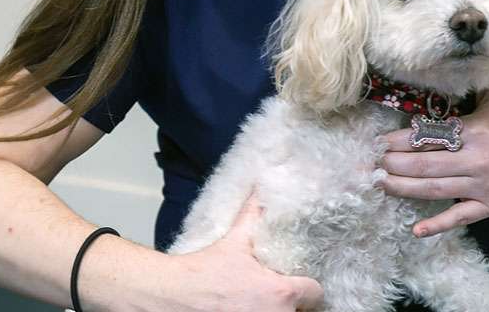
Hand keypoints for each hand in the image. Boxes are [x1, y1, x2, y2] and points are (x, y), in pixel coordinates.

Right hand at [162, 193, 324, 310]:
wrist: (173, 297)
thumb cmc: (203, 273)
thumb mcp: (234, 242)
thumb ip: (252, 214)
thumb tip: (260, 189)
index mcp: (281, 293)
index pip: (315, 293)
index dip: (306, 286)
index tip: (296, 284)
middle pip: (300, 311)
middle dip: (290, 304)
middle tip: (272, 294)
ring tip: (257, 303)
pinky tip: (246, 309)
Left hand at [377, 81, 488, 237]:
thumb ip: (472, 81)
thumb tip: (444, 62)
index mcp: (476, 131)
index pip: (430, 136)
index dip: (400, 140)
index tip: (379, 141)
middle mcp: (477, 160)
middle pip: (426, 165)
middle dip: (394, 164)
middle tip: (373, 162)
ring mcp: (482, 187)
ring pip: (435, 190)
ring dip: (403, 188)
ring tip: (380, 183)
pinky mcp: (488, 206)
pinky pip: (460, 218)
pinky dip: (437, 225)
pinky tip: (416, 230)